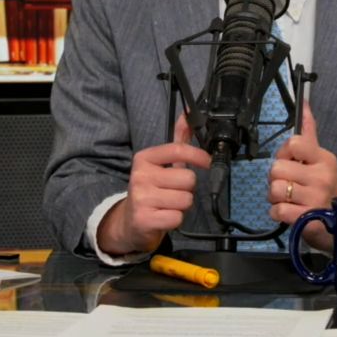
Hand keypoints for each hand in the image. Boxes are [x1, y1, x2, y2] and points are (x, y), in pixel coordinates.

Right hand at [97, 114, 210, 256]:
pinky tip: (164, 216)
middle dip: (187, 187)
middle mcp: (140, 176)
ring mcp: (141, 198)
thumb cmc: (151, 189)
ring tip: (169, 204)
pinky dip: (176, 219)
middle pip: (188, 178)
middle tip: (174, 191)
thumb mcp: (162, 164)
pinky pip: (178, 217)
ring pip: (186, 199)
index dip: (198, 155)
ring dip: (183, 204)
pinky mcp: (144, 219)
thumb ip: (178, 141)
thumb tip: (189, 114)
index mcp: (144, 158)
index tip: (207, 161)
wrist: (130, 222)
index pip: (177, 150)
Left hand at [268, 102, 336, 251]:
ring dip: (276, 197)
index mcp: (324, 159)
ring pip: (274, 189)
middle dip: (277, 179)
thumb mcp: (321, 160)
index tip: (292, 163)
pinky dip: (278, 213)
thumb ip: (310, 132)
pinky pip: (277, 210)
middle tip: (289, 185)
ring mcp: (315, 198)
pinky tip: (289, 212)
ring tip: (289, 199)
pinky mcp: (307, 219)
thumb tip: (304, 103)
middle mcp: (322, 177)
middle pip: (277, 168)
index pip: (294, 143)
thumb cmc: (325, 189)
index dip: (284, 153)